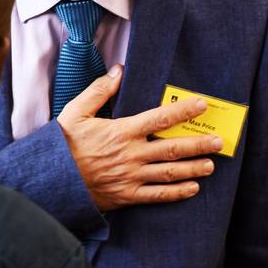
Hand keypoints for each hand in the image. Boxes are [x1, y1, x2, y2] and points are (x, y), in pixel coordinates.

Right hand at [58, 67, 221, 211]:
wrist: (48, 181)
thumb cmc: (61, 145)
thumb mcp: (75, 112)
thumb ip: (98, 92)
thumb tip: (118, 71)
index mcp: (121, 132)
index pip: (159, 118)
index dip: (183, 110)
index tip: (202, 104)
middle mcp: (131, 155)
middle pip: (172, 149)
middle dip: (198, 144)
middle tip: (218, 141)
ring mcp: (130, 177)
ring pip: (169, 173)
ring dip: (193, 168)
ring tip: (211, 165)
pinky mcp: (126, 196)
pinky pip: (156, 196)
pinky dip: (176, 193)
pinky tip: (192, 189)